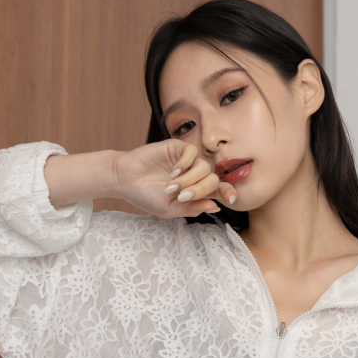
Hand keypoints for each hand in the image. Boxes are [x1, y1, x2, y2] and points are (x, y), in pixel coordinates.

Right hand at [112, 140, 234, 218]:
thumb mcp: (171, 209)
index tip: (231, 200)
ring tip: (171, 187)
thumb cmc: (147, 196)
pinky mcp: (177, 147)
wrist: (125, 180)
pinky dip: (185, 164)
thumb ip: (193, 208)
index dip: (228, 193)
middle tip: (182, 196)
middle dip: (201, 190)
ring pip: (204, 167)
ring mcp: (187, 161)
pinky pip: (192, 152)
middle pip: (213, 180)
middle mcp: (194, 175)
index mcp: (196, 191)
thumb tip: (216, 207)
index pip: (218, 190)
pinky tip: (172, 172)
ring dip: (189, 180)